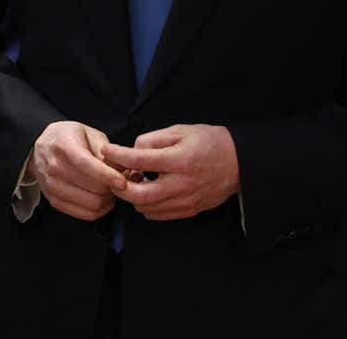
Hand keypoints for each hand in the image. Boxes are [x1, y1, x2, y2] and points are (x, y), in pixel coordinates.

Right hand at [30, 121, 126, 220]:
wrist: (41, 149)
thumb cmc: (68, 139)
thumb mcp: (88, 133)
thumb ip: (106, 150)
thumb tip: (121, 170)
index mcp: (64, 146)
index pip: (87, 165)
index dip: (108, 176)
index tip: (123, 182)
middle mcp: (55, 167)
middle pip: (93, 188)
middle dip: (112, 188)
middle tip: (118, 183)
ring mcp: (52, 186)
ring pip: (91, 204)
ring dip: (106, 200)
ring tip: (109, 190)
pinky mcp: (54, 201)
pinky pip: (84, 214)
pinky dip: (98, 210)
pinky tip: (101, 199)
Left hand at [108, 124, 238, 220]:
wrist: (239, 162)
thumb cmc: (208, 142)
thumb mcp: (180, 131)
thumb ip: (153, 139)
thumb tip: (132, 150)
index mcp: (180, 159)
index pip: (140, 160)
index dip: (118, 155)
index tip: (107, 150)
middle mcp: (182, 184)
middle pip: (139, 194)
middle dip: (119, 186)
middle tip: (114, 174)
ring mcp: (186, 200)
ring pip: (146, 208)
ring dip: (132, 196)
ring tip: (133, 181)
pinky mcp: (190, 210)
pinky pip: (159, 215)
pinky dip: (146, 205)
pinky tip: (147, 191)